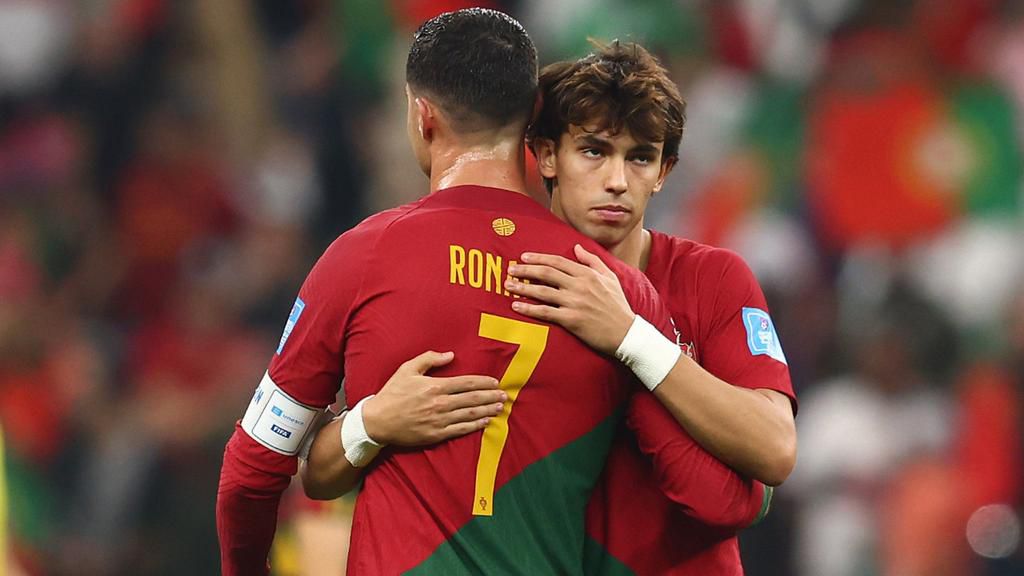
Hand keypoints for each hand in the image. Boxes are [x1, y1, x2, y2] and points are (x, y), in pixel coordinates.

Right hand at [361, 350, 504, 445]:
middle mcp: (440, 403)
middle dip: (491, 396)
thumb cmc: (392, 393)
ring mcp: (439, 420)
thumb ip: (429, 359)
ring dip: (487, 410)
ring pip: (470, 414)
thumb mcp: (407, 369)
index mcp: (435, 386)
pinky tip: (485, 422)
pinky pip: (461, 430)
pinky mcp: (436, 434)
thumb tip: (450, 354)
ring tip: (500, 407)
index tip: (495, 382)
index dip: (483, 382)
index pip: (466, 383)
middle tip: (504, 394)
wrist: (378, 421)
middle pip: (472, 399)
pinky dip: (475, 425)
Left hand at [505, 244, 634, 354]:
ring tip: (507, 285)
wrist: (626, 333)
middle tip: (510, 269)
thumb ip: (593, 261)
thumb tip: (577, 247)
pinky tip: (516, 306)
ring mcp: (574, 303)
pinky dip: (528, 308)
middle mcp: (579, 286)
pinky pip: (545, 312)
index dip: (539, 258)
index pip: (558, 262)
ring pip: (542, 291)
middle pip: (546, 273)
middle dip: (525, 270)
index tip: (524, 257)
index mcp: (588, 275)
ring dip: (522, 287)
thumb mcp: (610, 278)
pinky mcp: (571, 320)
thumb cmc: (618, 306)